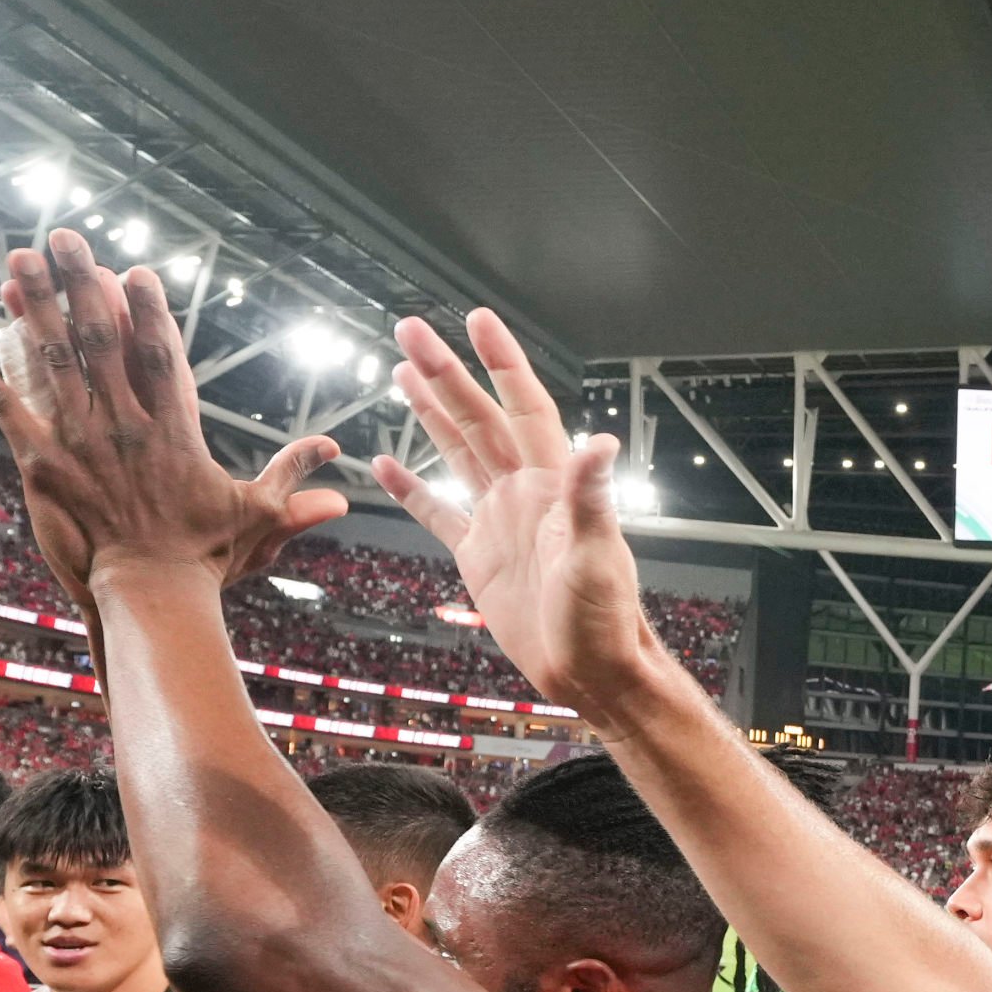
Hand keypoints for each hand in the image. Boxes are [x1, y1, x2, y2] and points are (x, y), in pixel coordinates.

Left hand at [0, 230, 347, 614]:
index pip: (160, 353)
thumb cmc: (204, 558)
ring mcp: (80, 437)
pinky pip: (3, 406)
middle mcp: (124, 421)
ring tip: (19, 257)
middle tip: (66, 234)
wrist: (152, 594)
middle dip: (82, 280)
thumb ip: (293, 480)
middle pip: (101, 336)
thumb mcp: (257, 517)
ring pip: (54, 356)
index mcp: (172, 428)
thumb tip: (337, 459)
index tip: (135, 269)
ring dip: (35, 303)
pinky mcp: (41, 460)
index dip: (147, 309)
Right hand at [371, 310, 656, 709]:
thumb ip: (591, 500)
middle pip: (477, 417)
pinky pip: (439, 512)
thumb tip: (601, 445)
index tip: (478, 321)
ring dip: (431, 411)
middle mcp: (523, 491)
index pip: (523, 406)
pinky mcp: (478, 556)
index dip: (502, 363)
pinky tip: (387, 462)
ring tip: (402, 370)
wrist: (589, 670)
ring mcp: (498, 520)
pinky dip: (412, 487)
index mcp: (552, 483)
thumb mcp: (597, 557)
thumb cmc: (604, 618)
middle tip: (410, 328)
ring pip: (457, 451)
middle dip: (445, 372)